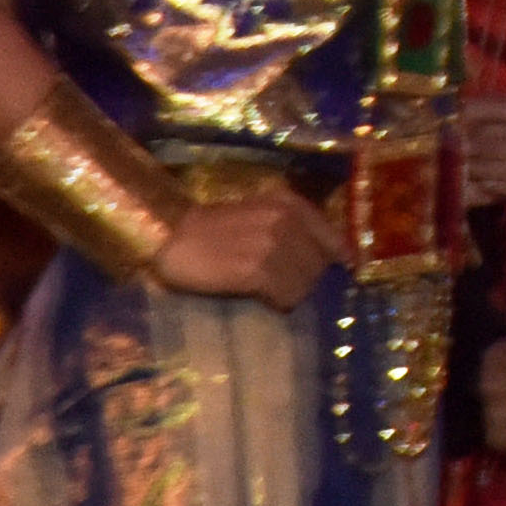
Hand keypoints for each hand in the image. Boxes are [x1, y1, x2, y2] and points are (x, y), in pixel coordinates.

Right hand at [151, 185, 339, 307]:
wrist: (170, 237)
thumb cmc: (214, 229)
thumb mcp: (262, 214)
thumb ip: (295, 229)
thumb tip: (332, 258)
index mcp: (291, 204)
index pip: (335, 241)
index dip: (334, 262)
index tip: (330, 276)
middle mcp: (287, 220)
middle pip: (320, 265)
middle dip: (307, 279)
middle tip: (284, 285)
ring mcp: (273, 245)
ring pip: (306, 283)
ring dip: (292, 292)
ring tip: (270, 291)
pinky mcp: (256, 269)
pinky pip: (287, 295)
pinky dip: (279, 301)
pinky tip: (263, 298)